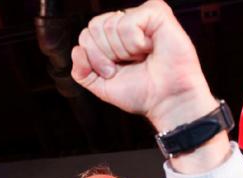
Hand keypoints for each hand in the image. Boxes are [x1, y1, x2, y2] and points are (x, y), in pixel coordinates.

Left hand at [71, 0, 229, 173]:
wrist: (165, 100)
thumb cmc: (141, 93)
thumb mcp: (100, 86)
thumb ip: (81, 71)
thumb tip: (77, 50)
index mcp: (112, 39)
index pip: (86, 36)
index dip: (95, 58)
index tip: (113, 72)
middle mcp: (125, 24)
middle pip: (94, 27)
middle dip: (106, 54)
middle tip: (128, 65)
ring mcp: (141, 17)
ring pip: (110, 24)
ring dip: (124, 50)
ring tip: (142, 57)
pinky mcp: (156, 13)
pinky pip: (128, 21)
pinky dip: (135, 42)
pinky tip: (150, 48)